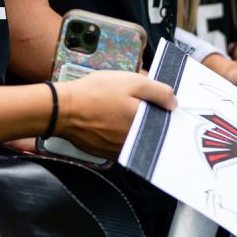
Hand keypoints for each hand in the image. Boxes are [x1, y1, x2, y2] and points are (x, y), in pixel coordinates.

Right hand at [54, 71, 176, 158]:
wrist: (62, 109)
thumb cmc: (96, 93)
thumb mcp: (132, 82)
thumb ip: (158, 92)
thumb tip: (174, 104)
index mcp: (145, 124)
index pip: (165, 120)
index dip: (163, 109)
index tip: (158, 100)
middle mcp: (136, 142)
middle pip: (151, 129)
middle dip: (148, 116)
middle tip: (133, 102)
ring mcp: (121, 150)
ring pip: (137, 137)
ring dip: (134, 126)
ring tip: (119, 110)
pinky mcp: (107, 153)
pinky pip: (122, 144)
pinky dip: (120, 133)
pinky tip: (110, 120)